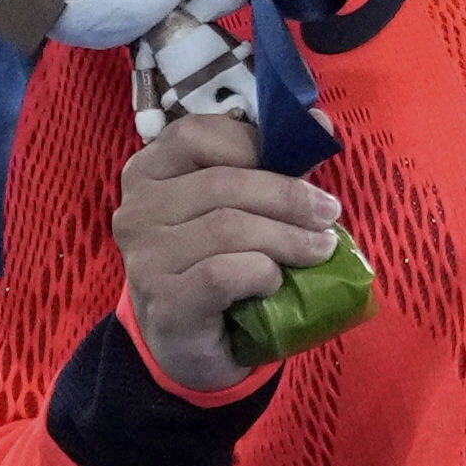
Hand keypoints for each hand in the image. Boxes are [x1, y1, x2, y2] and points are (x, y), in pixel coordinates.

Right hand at [110, 115, 343, 395]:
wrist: (191, 344)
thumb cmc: (219, 263)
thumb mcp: (243, 209)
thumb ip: (274, 166)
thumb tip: (319, 122)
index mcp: (150, 171)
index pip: (195, 134)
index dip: (254, 142)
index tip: (303, 165)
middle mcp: (137, 208)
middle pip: (222, 182)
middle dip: (288, 196)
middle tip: (328, 215)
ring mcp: (145, 256)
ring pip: (228, 227)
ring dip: (288, 237)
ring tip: (319, 249)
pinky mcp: (165, 301)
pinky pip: (224, 273)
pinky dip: (262, 273)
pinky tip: (275, 281)